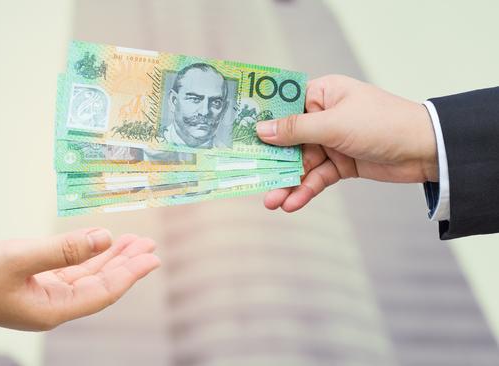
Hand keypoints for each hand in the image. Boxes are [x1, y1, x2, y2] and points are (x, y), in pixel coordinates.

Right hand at [0, 228, 159, 330]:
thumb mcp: (20, 257)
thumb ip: (64, 248)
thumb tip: (104, 237)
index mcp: (52, 310)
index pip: (103, 292)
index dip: (130, 274)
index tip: (152, 258)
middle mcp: (53, 307)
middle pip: (100, 285)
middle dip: (126, 264)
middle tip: (150, 246)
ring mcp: (44, 296)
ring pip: (87, 277)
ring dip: (109, 259)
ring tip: (133, 242)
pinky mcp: (35, 284)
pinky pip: (71, 271)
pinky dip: (88, 258)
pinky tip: (100, 244)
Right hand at [256, 75, 437, 211]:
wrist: (426, 150)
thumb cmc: (382, 123)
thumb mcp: (334, 125)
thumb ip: (296, 129)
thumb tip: (261, 130)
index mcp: (323, 94)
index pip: (284, 105)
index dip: (262, 121)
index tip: (239, 136)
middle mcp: (324, 116)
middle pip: (288, 140)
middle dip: (272, 161)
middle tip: (251, 177)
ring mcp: (332, 141)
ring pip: (300, 163)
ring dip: (286, 182)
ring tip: (271, 201)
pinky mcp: (341, 164)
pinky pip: (316, 177)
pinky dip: (305, 190)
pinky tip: (292, 203)